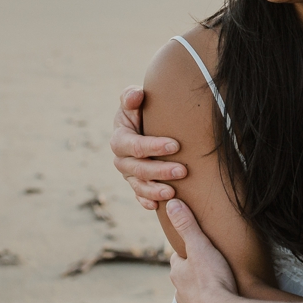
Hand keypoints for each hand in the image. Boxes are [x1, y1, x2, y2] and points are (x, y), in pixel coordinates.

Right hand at [111, 86, 186, 209]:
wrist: (143, 126)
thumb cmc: (140, 112)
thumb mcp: (133, 102)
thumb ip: (131, 97)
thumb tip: (136, 96)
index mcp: (120, 139)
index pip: (135, 146)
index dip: (154, 146)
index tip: (176, 145)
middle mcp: (121, 160)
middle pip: (138, 169)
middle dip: (160, 171)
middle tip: (183, 170)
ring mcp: (128, 175)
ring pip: (139, 186)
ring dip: (155, 190)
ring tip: (173, 192)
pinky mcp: (135, 185)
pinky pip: (139, 196)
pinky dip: (146, 201)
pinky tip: (157, 206)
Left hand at [164, 199, 240, 302]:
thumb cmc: (212, 280)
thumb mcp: (200, 247)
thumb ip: (187, 226)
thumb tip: (170, 204)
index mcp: (178, 273)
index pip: (177, 259)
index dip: (186, 253)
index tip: (195, 248)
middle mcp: (180, 294)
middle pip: (184, 281)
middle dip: (194, 275)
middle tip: (210, 270)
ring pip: (192, 300)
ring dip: (201, 295)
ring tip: (217, 291)